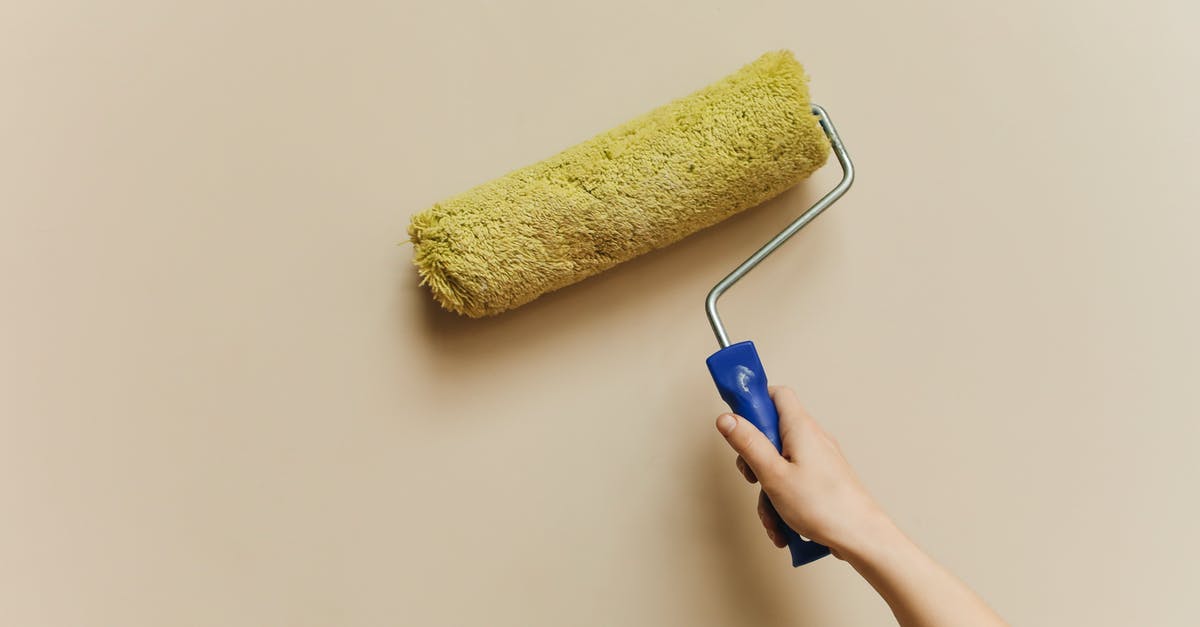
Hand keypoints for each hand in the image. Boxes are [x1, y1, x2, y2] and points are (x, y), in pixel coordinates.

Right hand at [715, 386, 889, 557]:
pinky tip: (784, 528)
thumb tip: (726, 419)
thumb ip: (748, 444)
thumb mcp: (773, 474)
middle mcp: (812, 439)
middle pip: (772, 435)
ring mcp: (818, 460)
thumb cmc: (825, 506)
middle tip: (753, 479)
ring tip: (773, 518)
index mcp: (801, 428)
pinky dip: (783, 503)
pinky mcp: (822, 480)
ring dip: (768, 493)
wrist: (862, 537)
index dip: (754, 403)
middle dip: (755, 461)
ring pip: (779, 466)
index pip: (776, 395)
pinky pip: (793, 483)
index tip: (737, 422)